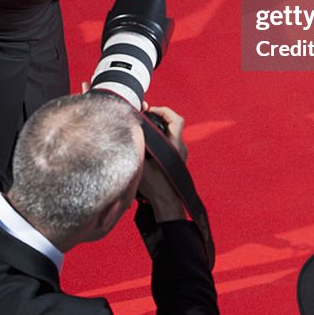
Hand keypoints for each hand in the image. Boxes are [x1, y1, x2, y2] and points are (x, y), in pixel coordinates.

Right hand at [138, 104, 187, 221]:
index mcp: (175, 145)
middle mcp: (181, 148)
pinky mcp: (178, 161)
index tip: (150, 110)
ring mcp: (181, 155)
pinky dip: (161, 139)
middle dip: (160, 117)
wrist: (166, 203)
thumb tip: (132, 130)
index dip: (163, 110)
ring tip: (146, 130)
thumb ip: (139, 145)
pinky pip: (171, 143)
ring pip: (172, 134)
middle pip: (174, 124)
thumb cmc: (155, 186)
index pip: (175, 119)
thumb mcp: (142, 163)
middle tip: (147, 117)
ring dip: (160, 129)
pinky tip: (149, 145)